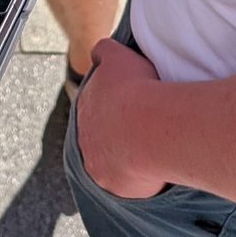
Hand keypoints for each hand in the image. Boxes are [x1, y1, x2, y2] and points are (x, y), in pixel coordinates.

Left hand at [74, 37, 168, 198]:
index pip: (94, 110)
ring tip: (148, 154)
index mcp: (84, 106)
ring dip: (124, 159)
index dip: (113, 111)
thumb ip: (104, 52)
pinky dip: (135, 180)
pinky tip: (152, 173)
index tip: (130, 112)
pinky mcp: (110, 184)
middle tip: (141, 133)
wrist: (149, 125)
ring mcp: (94, 163)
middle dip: (116, 136)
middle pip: (99, 137)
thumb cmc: (137, 89)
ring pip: (108, 161)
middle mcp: (83, 136)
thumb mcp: (118, 56)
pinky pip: (122, 183)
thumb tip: (98, 54)